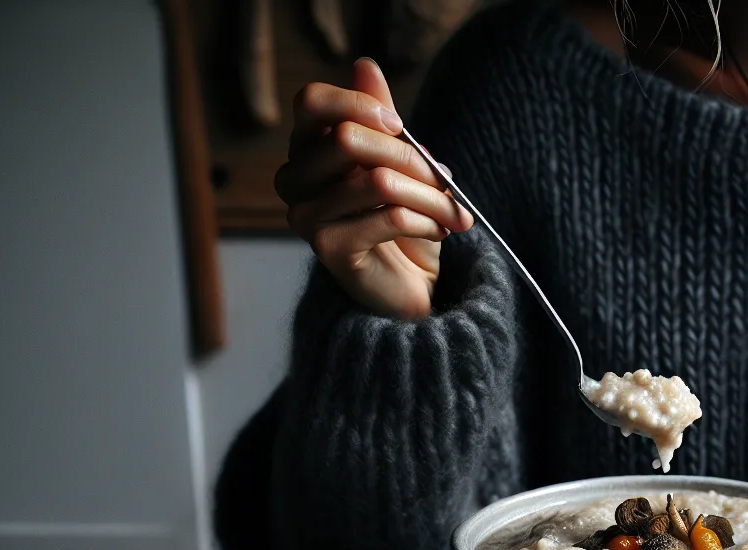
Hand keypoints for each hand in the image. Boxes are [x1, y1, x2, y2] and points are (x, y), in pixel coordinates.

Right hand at [274, 58, 473, 319]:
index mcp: (307, 149)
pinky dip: (428, 221)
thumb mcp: (400, 164)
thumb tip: (365, 64)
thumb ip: (381, 119)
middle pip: (348, 138)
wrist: (413, 288)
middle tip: (445, 180)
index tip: (400, 126)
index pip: (312, 101)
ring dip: (431, 197)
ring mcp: (304, 215)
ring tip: (453, 213)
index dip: (359, 104)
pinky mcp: (328, 249)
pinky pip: (389, 216)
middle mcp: (294, 179)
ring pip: (378, 180)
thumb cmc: (405, 222)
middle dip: (411, 158)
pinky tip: (441, 231)